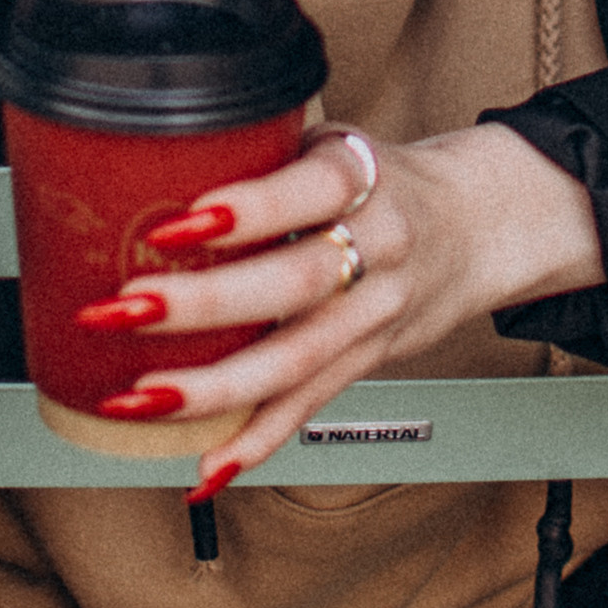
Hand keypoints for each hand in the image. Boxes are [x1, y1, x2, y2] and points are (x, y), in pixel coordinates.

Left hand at [85, 123, 606, 485]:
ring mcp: (377, 310)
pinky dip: (257, 440)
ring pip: (299, 358)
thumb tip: (145, 159)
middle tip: (129, 308)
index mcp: (365, 176)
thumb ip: (265, 154)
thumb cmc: (385, 181)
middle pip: (296, 283)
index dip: (248, 209)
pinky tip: (209, 464)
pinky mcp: (370, 359)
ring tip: (142, 397)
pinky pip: (312, 404)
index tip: (177, 223)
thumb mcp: (335, 143)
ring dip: (215, 387)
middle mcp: (379, 245)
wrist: (478, 226)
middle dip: (205, 302)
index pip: (311, 190)